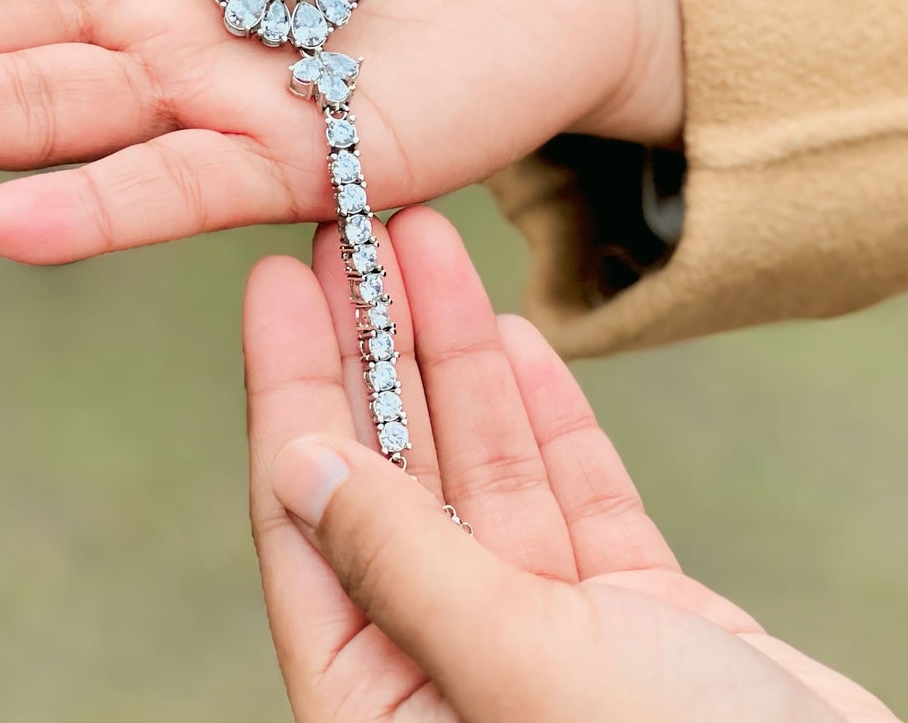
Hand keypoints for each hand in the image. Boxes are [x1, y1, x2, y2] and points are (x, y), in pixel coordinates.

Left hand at [246, 207, 897, 721]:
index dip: (289, 386)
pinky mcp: (631, 613)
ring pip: (481, 463)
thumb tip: (296, 464)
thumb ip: (403, 566)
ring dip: (454, 351)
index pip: (304, 517)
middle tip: (349, 230)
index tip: (276, 282)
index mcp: (383, 704)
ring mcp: (546, 634)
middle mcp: (450, 664)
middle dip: (370, 343)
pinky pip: (570, 489)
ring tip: (425, 242)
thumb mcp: (517, 669)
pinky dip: (543, 411)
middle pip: (389, 470)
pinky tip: (508, 331)